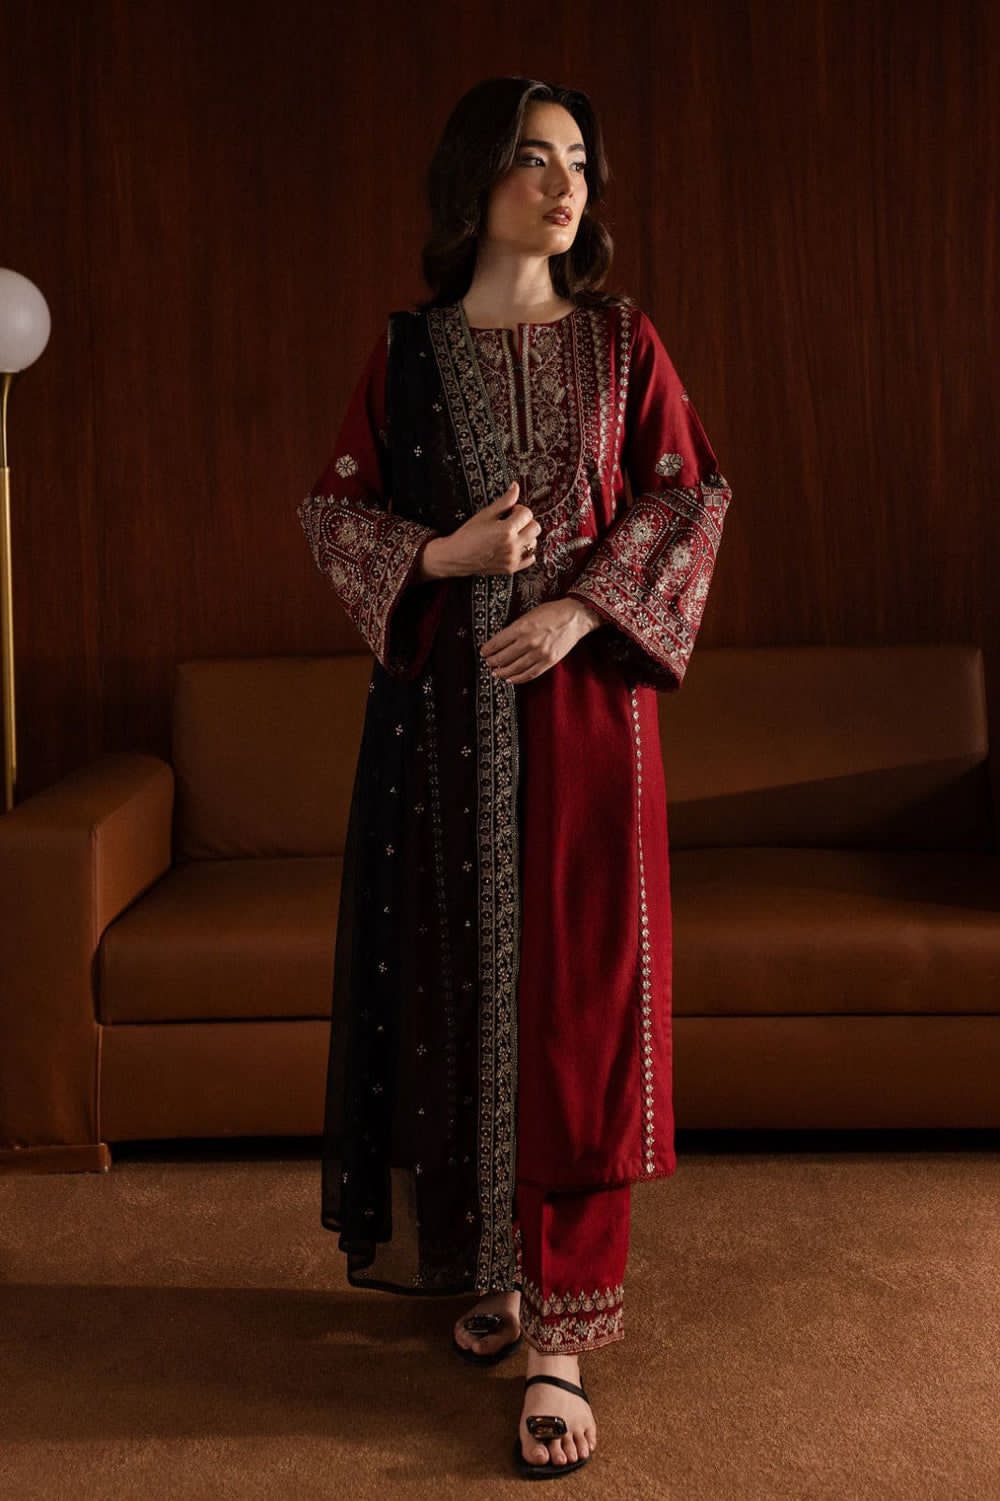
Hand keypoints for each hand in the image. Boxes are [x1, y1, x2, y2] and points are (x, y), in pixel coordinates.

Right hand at [423, 482, 539, 578]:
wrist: (456, 556)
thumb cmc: (468, 535)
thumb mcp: (485, 514)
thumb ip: (504, 501)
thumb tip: (516, 487)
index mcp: (507, 530)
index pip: (527, 514)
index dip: (519, 510)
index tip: (511, 512)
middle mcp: (512, 545)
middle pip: (535, 528)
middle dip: (526, 522)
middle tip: (513, 522)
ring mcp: (513, 558)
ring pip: (534, 543)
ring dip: (527, 536)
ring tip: (513, 535)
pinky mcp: (511, 568)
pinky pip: (530, 559)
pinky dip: (526, 552)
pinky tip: (516, 547)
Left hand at [480, 598, 599, 684]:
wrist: (574, 617)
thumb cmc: (551, 613)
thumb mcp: (529, 615)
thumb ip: (515, 628)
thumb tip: (501, 642)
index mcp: (521, 627)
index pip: (498, 642)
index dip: (488, 649)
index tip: (483, 652)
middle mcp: (529, 642)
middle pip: (503, 658)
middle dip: (493, 662)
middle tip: (488, 663)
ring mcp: (539, 653)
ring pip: (515, 668)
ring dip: (502, 673)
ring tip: (496, 673)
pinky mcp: (549, 661)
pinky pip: (530, 674)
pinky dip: (518, 679)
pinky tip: (511, 679)